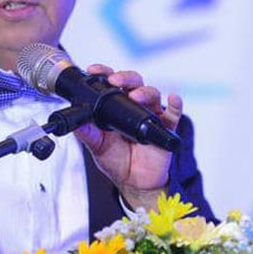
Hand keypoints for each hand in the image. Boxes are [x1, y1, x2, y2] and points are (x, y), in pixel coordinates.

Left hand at [73, 65, 180, 211]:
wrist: (134, 182)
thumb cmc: (117, 161)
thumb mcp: (98, 148)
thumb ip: (88, 134)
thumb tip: (76, 123)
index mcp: (115, 107)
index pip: (110, 83)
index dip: (103, 73)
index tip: (94, 70)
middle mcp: (133, 107)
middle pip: (133, 82)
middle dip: (125, 77)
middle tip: (115, 81)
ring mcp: (150, 115)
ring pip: (152, 94)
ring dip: (145, 92)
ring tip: (136, 97)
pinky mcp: (165, 128)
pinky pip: (174, 113)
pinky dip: (175, 105)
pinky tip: (173, 100)